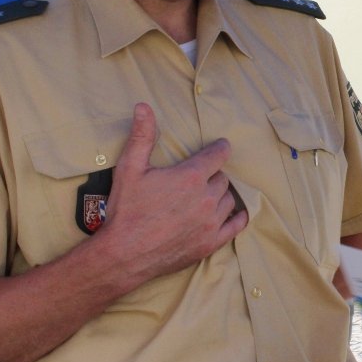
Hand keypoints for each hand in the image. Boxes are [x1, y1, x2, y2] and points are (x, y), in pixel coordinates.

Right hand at [98, 103, 247, 282]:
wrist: (123, 254)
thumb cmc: (126, 210)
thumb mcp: (130, 168)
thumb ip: (141, 136)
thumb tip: (143, 106)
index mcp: (190, 177)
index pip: (217, 155)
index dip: (219, 148)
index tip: (221, 146)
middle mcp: (206, 198)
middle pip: (222, 178)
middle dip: (212, 175)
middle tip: (199, 178)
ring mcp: (211, 222)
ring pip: (229, 200)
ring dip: (221, 195)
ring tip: (207, 195)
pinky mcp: (210, 243)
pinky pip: (235, 226)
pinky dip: (237, 217)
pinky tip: (236, 213)